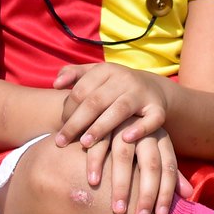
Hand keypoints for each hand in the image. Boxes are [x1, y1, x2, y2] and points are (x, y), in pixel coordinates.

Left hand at [53, 61, 169, 151]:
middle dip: (76, 123)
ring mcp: (142, 94)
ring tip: (84, 143)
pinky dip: (140, 129)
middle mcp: (124, 79)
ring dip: (100, 127)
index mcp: (107, 70)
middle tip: (61, 141)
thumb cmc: (114, 86)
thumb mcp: (95, 74)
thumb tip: (56, 83)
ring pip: (119, 110)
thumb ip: (73, 74)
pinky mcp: (158, 109)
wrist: (152, 88)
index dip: (68, 109)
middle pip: (96, 101)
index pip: (81, 90)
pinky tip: (126, 139)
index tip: (60, 126)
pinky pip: (152, 120)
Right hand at [86, 125, 188, 213]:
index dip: (166, 192)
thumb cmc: (139, 139)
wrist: (116, 102)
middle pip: (150, 165)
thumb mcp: (156, 151)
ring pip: (124, 157)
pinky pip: (100, 145)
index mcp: (161, 139)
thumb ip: (170, 173)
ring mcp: (122, 126)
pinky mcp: (102, 124)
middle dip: (147, 193)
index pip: (168, 168)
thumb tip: (188, 196)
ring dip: (121, 185)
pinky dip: (96, 164)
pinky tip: (93, 182)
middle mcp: (145, 132)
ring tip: (118, 210)